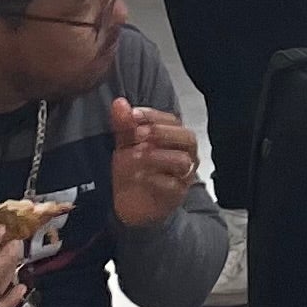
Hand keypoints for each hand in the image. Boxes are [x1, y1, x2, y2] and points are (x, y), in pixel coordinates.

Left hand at [107, 97, 199, 228]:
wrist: (130, 204)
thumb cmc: (134, 170)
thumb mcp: (125, 144)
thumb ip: (124, 124)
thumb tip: (119, 102)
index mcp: (174, 138)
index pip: (172, 120)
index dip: (152, 115)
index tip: (132, 114)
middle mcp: (185, 154)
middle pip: (187, 137)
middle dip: (162, 133)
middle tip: (138, 134)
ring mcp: (183, 175)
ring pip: (182, 161)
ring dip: (157, 156)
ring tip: (135, 155)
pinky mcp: (176, 195)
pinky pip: (172, 185)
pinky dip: (155, 179)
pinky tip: (139, 176)